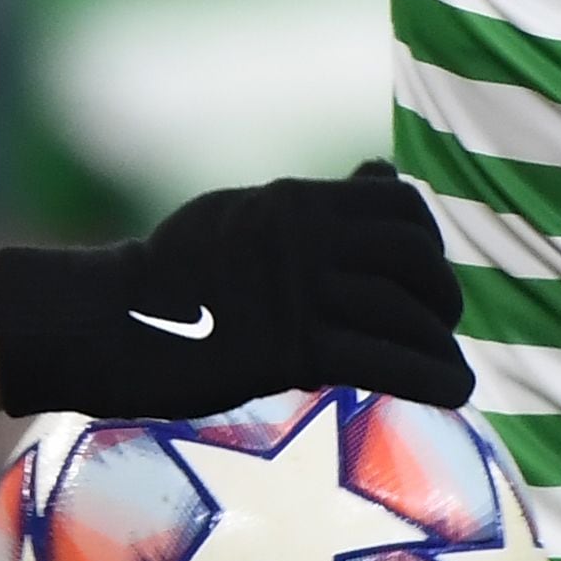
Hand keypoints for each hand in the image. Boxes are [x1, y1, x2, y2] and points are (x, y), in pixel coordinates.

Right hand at [0, 167, 471, 414]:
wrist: (105, 321)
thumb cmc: (173, 275)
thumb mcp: (247, 214)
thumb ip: (317, 202)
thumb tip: (382, 168)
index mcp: (294, 199)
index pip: (400, 204)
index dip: (428, 241)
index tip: (422, 277)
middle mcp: (304, 236)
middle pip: (415, 257)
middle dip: (441, 294)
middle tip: (440, 325)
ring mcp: (296, 292)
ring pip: (406, 312)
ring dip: (440, 344)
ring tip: (451, 370)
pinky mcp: (288, 349)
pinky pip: (384, 361)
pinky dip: (431, 376)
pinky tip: (455, 391)